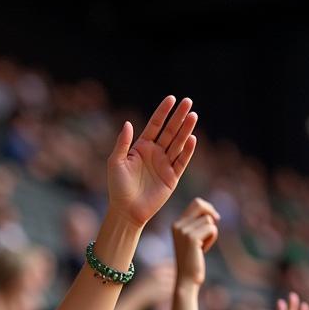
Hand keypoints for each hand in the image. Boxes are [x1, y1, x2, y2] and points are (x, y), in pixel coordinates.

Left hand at [108, 96, 197, 226]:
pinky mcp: (172, 177)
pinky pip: (181, 161)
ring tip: (193, 116)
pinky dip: (187, 151)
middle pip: (170, 131)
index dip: (163, 112)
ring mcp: (165, 164)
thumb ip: (122, 143)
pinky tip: (191, 139)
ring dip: (186, 130)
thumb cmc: (118, 187)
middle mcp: (155, 153)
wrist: (126, 211)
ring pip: (178, 143)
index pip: (155, 125)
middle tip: (188, 101)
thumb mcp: (115, 163)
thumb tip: (128, 123)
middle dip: (178, 116)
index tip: (171, 99)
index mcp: (142, 147)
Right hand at [171, 198, 219, 285]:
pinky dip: (212, 239)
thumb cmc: (192, 260)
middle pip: (200, 204)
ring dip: (211, 232)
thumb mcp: (192, 240)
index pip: (195, 203)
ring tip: (203, 246)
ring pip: (208, 219)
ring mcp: (183, 231)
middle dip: (211, 212)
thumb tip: (212, 214)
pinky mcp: (192, 238)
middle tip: (217, 221)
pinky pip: (212, 229)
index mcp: (176, 224)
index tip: (214, 219)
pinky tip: (203, 250)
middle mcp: (177, 225)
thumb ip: (196, 225)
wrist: (186, 278)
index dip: (208, 208)